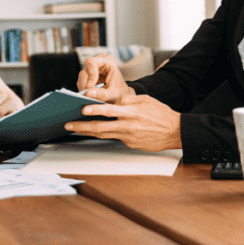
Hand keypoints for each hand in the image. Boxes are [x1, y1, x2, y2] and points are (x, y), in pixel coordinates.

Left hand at [64, 93, 181, 151]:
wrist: (175, 132)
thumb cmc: (160, 113)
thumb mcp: (145, 100)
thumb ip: (127, 101)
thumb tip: (113, 102)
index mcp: (131, 112)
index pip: (108, 111)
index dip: (94, 110)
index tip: (82, 109)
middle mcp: (127, 126)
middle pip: (100, 127)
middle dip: (82, 126)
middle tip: (69, 124)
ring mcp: (128, 137)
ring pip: (103, 135)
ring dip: (88, 132)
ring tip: (75, 129)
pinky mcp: (130, 144)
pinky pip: (114, 138)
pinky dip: (104, 134)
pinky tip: (94, 131)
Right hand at [76, 54, 131, 103]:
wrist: (120, 95)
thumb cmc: (119, 92)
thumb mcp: (112, 95)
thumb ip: (101, 94)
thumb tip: (87, 93)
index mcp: (107, 62)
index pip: (92, 63)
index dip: (90, 75)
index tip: (90, 88)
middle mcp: (98, 62)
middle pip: (85, 71)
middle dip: (86, 84)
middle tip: (89, 96)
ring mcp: (92, 68)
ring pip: (81, 77)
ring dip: (84, 88)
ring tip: (92, 96)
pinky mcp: (87, 75)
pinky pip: (81, 81)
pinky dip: (84, 89)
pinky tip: (91, 94)